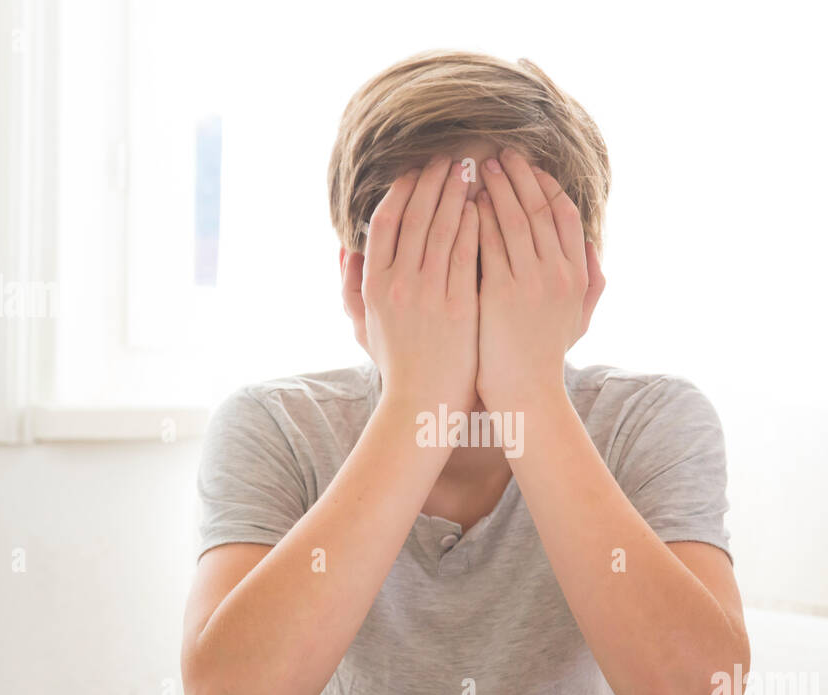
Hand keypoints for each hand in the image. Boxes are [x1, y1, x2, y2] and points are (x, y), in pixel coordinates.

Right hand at [341, 155, 479, 414]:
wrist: (424, 402)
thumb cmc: (397, 366)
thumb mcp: (363, 327)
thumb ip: (350, 287)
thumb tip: (345, 249)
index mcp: (374, 285)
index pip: (383, 223)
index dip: (399, 192)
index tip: (414, 173)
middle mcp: (399, 284)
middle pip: (415, 217)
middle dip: (432, 182)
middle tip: (448, 159)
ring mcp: (429, 293)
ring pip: (443, 229)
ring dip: (455, 195)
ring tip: (469, 172)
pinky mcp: (459, 304)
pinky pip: (466, 254)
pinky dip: (473, 225)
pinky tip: (482, 207)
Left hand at [474, 148, 604, 411]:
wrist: (526, 394)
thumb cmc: (545, 360)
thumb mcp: (579, 321)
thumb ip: (591, 283)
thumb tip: (593, 247)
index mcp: (575, 275)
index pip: (564, 215)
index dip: (546, 186)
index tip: (530, 168)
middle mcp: (557, 273)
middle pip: (539, 208)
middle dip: (519, 176)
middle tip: (499, 154)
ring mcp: (530, 281)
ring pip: (514, 218)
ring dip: (497, 188)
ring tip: (477, 168)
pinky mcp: (500, 292)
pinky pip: (488, 242)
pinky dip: (479, 217)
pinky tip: (465, 202)